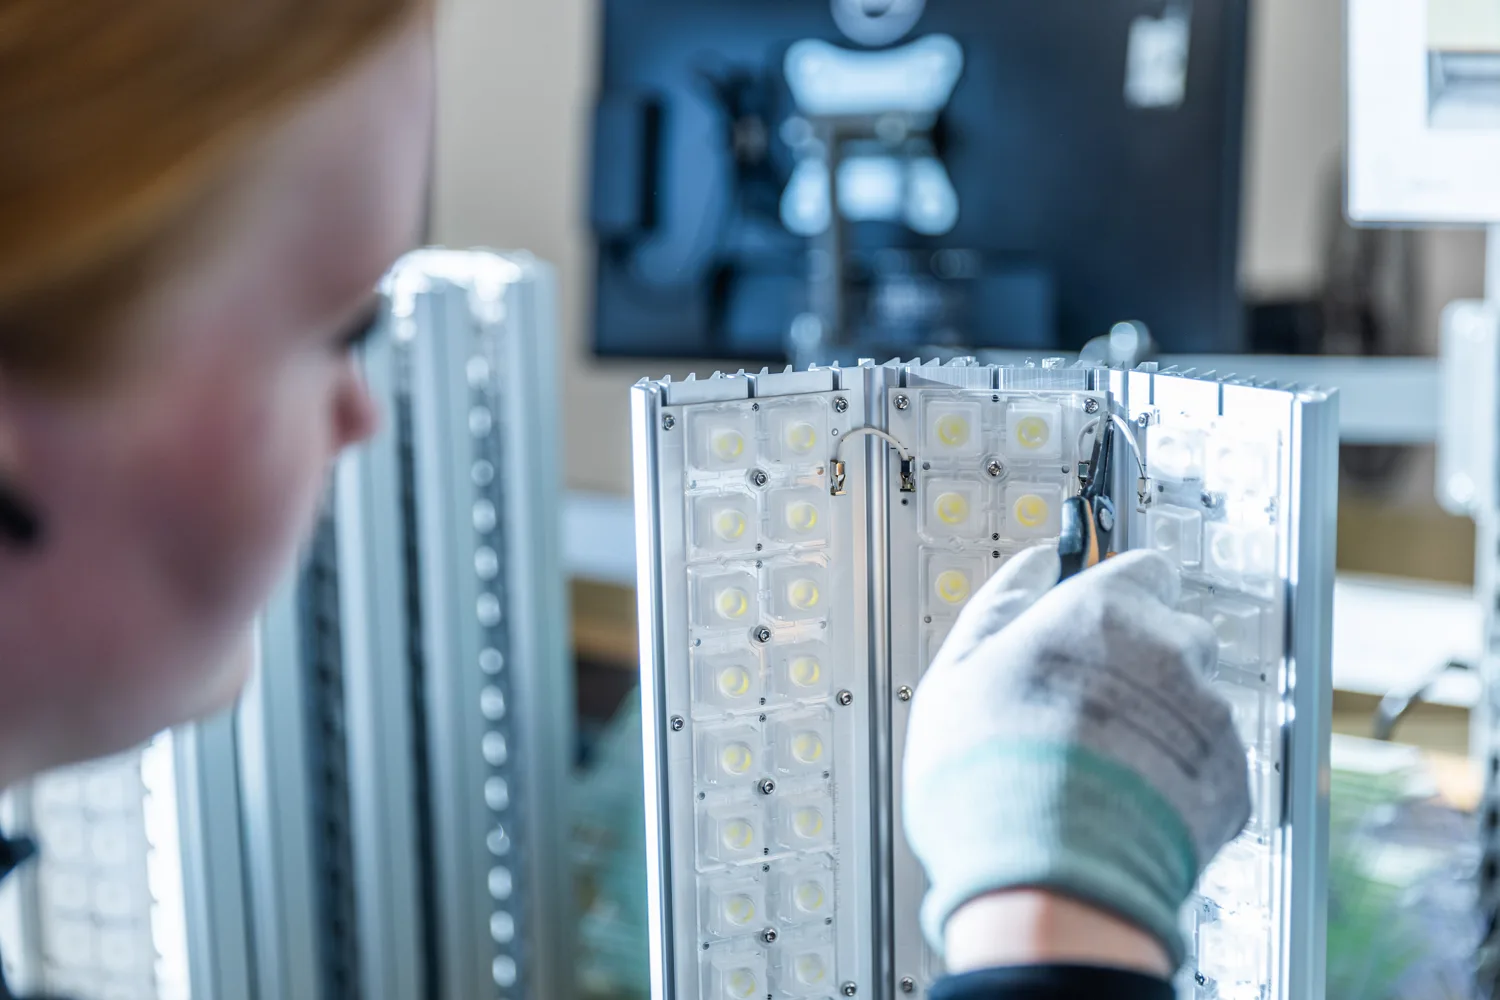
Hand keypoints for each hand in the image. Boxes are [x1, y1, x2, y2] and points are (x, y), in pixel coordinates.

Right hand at [902, 546, 1251, 968]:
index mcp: (1103, 610)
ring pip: (1194, 704)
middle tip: (1086, 708)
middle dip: (1141, 664)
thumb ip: (1000, 604)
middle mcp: (1171, 650)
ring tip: (1102, 769)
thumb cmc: (990, 775)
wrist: (1048, 884)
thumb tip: (1033, 565)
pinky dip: (1179, 782)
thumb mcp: (957, 672)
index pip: (1143, 569)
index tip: (1095, 622)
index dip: (1117, 597)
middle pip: (1175, 636)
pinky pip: (1210, 767)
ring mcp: (1210, 716)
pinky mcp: (1233, 781)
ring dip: (1161, 726)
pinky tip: (1127, 805)